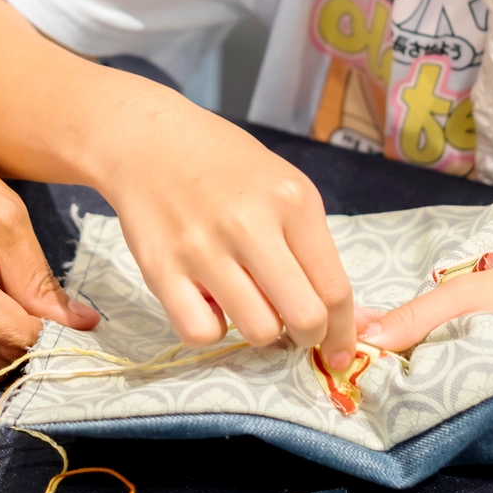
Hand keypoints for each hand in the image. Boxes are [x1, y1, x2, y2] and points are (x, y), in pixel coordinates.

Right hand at [96, 104, 356, 366]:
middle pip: (303, 317)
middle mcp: (250, 224)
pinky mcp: (161, 269)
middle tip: (296, 329)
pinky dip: (211, 329)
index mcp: (292, 201)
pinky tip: (211, 304)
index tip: (340, 351)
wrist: (149, 141)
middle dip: (308, 336)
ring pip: (257, 331)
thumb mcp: (284, 186)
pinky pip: (201, 333)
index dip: (343, 331)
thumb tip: (343, 317)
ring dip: (260, 331)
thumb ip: (311, 246)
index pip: (334, 288)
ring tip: (250, 304)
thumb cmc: (225, 166)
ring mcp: (202, 248)